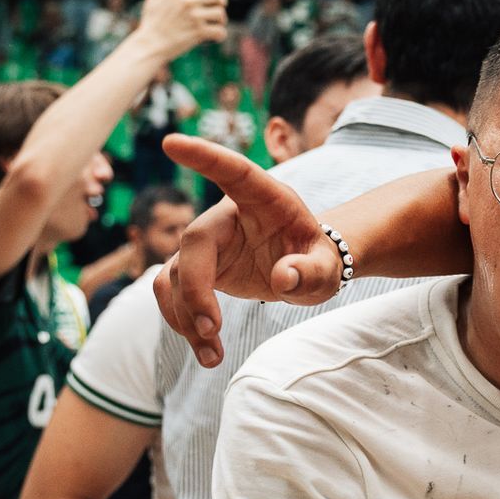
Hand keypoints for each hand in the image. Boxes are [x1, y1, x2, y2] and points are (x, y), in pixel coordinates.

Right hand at [135, 0, 227, 58]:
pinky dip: (220, 35)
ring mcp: (194, 17)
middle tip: (218, 5)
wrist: (150, 46)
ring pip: (220, 13)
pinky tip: (215, 36)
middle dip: (220, 0)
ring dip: (221, 19)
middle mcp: (187, 2)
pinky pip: (220, 31)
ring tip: (215, 23)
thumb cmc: (151, 24)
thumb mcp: (152, 0)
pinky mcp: (199, 32)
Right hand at [156, 135, 339, 366]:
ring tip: (212, 356)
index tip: (172, 142)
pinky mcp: (196, 268)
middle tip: (213, 329)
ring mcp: (209, 242)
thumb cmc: (319, 259)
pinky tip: (206, 350)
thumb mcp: (327, 268)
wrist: (306, 270)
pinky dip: (183, 323)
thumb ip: (311, 271)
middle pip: (194, 240)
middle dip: (195, 288)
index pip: (232, 171)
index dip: (203, 156)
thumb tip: (283, 277)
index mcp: (266, 199)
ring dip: (185, 316)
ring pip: (175, 274)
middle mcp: (229, 215)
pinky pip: (173, 294)